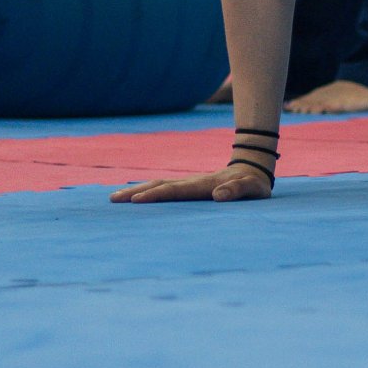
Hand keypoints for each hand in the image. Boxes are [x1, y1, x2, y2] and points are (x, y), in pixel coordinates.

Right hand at [110, 165, 274, 204]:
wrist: (252, 167)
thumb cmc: (253, 183)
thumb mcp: (253, 189)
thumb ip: (238, 191)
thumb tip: (218, 196)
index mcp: (204, 185)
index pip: (176, 191)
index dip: (157, 195)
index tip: (137, 200)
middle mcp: (192, 182)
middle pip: (160, 185)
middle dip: (136, 192)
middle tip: (113, 199)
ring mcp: (188, 183)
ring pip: (159, 185)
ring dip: (137, 190)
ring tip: (115, 197)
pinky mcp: (187, 186)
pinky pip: (164, 188)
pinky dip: (146, 191)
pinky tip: (134, 197)